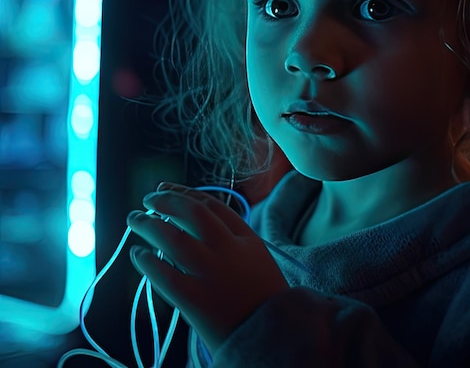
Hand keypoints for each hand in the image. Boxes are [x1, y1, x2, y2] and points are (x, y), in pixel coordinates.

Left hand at [127, 183, 288, 353]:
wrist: (277, 337)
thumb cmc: (265, 299)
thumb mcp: (257, 260)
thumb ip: (232, 241)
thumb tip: (195, 227)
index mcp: (246, 239)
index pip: (211, 205)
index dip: (184, 193)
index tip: (165, 190)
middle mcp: (228, 250)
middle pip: (192, 214)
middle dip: (166, 202)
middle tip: (147, 200)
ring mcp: (211, 274)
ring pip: (173, 239)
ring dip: (149, 225)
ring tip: (135, 220)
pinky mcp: (196, 301)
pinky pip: (164, 276)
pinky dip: (147, 262)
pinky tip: (137, 254)